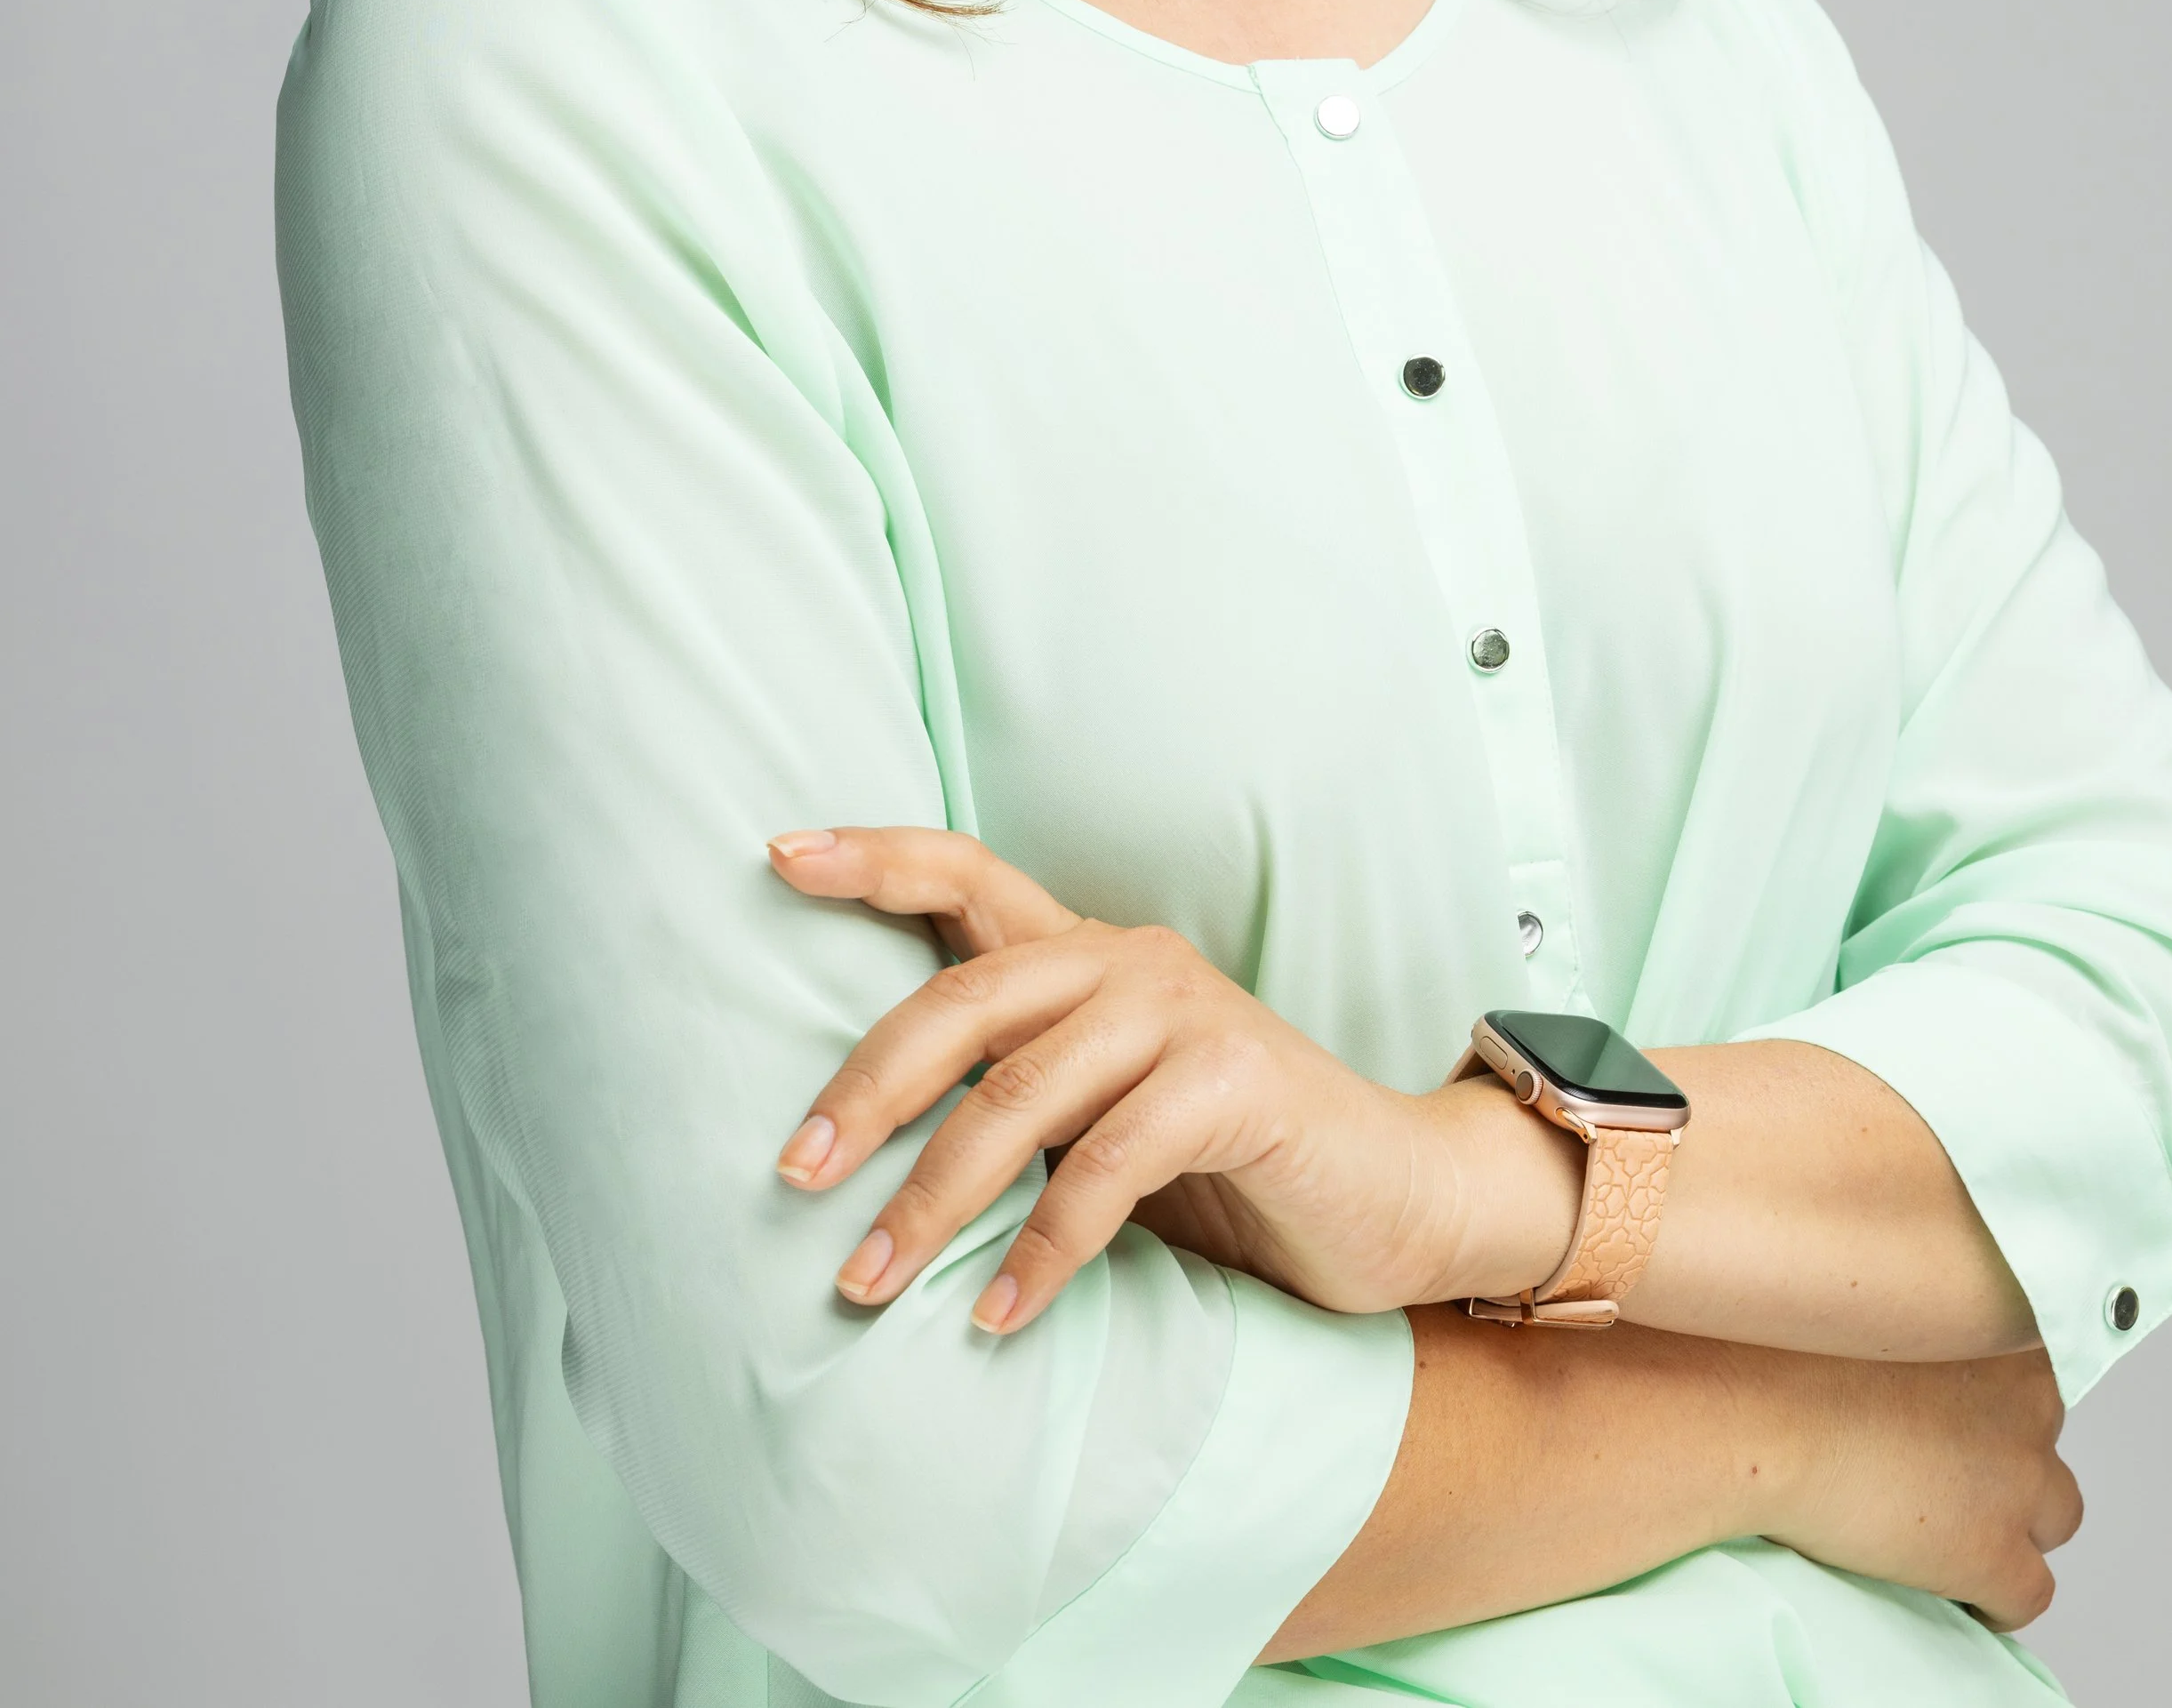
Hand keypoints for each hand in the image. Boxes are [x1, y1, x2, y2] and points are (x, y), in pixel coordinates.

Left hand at [766, 824, 1582, 1334]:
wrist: (1395, 1199)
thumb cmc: (1229, 1166)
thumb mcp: (1102, 1116)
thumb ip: (1015, 1097)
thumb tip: (855, 1149)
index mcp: (1086, 951)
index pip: (964, 870)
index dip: (871, 857)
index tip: (776, 854)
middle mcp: (1127, 960)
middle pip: (960, 1000)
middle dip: (863, 1089)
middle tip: (791, 1173)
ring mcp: (1183, 1014)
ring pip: (1020, 1095)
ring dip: (933, 1200)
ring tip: (865, 1282)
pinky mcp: (1235, 1083)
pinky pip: (1109, 1167)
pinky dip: (1041, 1250)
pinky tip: (995, 1317)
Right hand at [1757, 1342, 2081, 1631]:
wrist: (1761, 1410)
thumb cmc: (1783, 1346)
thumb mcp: (1866, 1303)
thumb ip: (1909, 1323)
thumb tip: (1900, 1355)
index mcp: (1998, 1329)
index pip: (2025, 1376)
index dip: (1984, 1404)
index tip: (1946, 1417)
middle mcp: (2027, 1401)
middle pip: (2042, 1442)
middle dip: (2004, 1461)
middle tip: (1943, 1472)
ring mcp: (2018, 1481)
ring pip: (2056, 1517)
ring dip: (2013, 1525)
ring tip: (1957, 1533)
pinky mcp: (1994, 1554)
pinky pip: (2029, 1595)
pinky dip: (1997, 1600)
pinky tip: (1960, 1596)